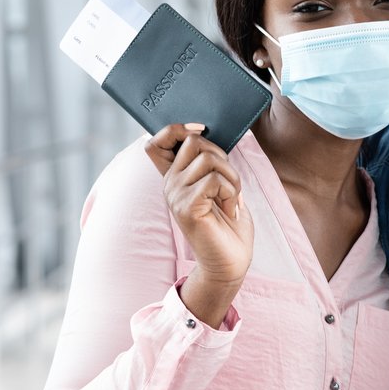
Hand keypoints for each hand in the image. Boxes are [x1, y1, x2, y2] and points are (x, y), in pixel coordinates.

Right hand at [145, 124, 253, 291]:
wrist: (230, 261)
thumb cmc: (228, 222)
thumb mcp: (219, 184)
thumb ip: (210, 162)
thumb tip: (208, 134)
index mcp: (175, 177)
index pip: (156, 142)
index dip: (176, 129)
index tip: (201, 129)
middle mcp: (170, 184)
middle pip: (193, 141)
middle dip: (222, 155)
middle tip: (229, 183)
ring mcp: (175, 196)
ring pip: (209, 159)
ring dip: (232, 177)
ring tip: (231, 199)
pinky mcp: (186, 208)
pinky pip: (215, 180)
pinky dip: (232, 193)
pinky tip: (229, 210)